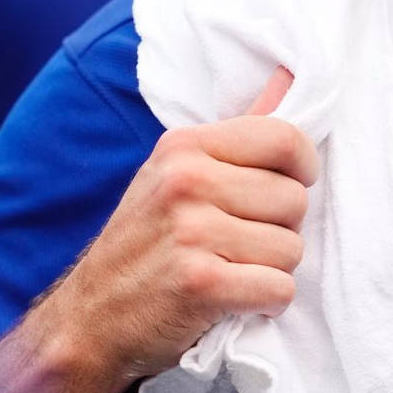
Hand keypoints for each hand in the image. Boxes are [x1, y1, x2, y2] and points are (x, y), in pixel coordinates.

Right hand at [45, 66, 317, 385]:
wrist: (89, 319)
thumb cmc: (146, 243)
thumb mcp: (177, 173)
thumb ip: (238, 132)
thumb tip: (288, 73)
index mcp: (185, 146)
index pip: (285, 136)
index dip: (303, 168)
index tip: (288, 187)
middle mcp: (187, 180)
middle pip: (294, 199)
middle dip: (281, 229)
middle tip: (240, 244)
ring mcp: (191, 231)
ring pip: (292, 249)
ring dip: (272, 270)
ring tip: (231, 271)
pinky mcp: (200, 282)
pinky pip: (279, 289)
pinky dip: (265, 304)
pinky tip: (233, 301)